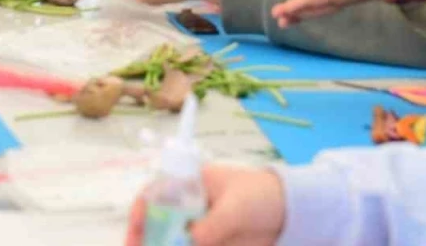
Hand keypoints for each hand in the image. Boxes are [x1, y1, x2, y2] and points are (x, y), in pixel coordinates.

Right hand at [126, 165, 284, 245]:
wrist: (291, 213)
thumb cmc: (261, 196)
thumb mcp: (236, 207)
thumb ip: (212, 225)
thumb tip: (187, 241)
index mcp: (189, 186)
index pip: (154, 195)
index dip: (139, 212)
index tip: (135, 232)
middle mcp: (187, 209)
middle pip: (156, 226)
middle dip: (145, 240)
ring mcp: (197, 231)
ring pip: (170, 243)